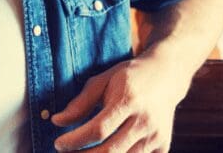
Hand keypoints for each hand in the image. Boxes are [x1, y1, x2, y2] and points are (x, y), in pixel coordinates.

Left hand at [51, 56, 187, 152]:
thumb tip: (57, 121)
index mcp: (128, 100)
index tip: (58, 144)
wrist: (166, 76)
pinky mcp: (162, 147)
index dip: (75, 140)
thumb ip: (80, 102)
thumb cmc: (128, 77)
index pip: (98, 129)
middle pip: (110, 151)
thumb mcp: (103, 80)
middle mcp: (145, 121)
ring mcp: (156, 137)